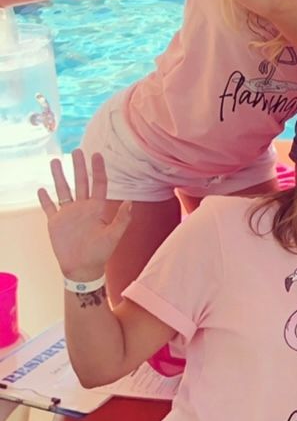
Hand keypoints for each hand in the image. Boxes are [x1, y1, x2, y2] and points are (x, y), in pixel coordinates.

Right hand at [37, 151, 130, 281]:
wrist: (82, 269)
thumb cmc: (100, 253)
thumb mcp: (114, 236)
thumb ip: (122, 219)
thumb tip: (131, 201)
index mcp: (97, 208)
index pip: (99, 184)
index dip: (99, 170)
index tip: (98, 154)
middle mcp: (82, 207)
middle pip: (80, 182)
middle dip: (78, 167)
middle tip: (76, 151)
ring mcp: (68, 214)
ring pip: (63, 190)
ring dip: (59, 176)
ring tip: (55, 161)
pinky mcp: (55, 222)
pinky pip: (49, 207)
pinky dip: (45, 199)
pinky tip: (41, 189)